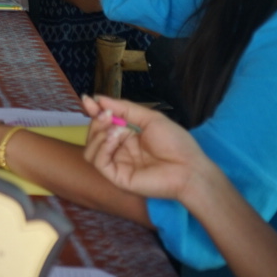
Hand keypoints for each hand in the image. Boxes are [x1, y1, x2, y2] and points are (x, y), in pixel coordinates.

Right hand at [80, 94, 208, 201]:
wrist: (188, 168)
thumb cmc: (175, 142)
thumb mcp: (150, 118)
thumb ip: (124, 108)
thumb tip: (99, 99)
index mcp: (128, 136)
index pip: (104, 124)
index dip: (94, 111)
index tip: (88, 100)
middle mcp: (120, 150)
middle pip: (94, 135)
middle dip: (97, 121)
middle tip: (106, 115)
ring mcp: (118, 164)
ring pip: (91, 150)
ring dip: (98, 135)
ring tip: (114, 129)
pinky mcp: (117, 177)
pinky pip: (98, 162)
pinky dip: (102, 147)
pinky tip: (114, 139)